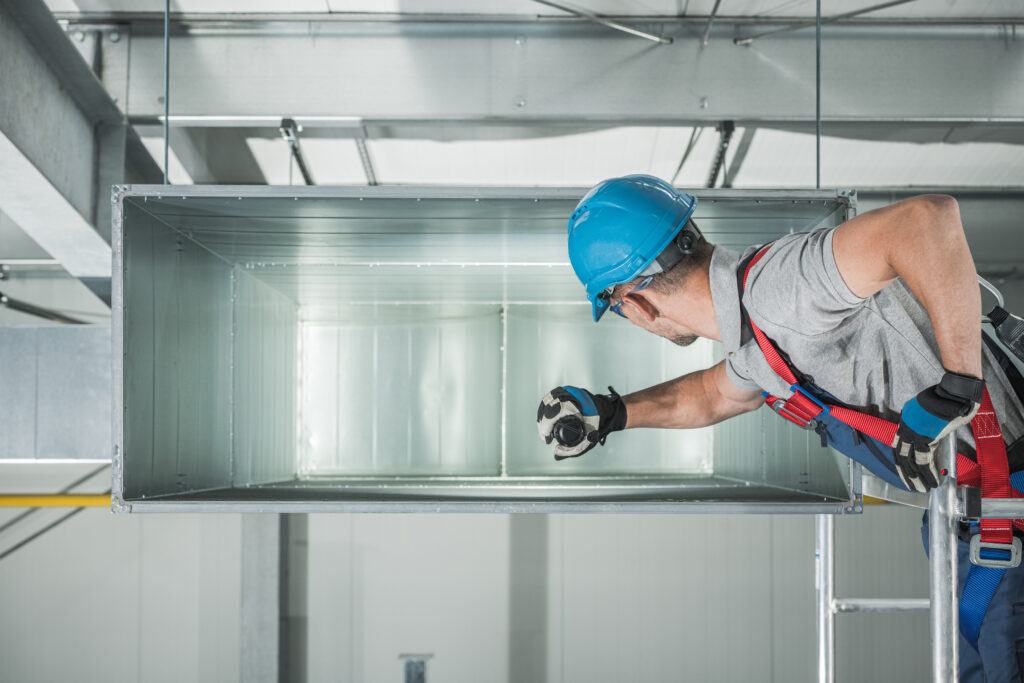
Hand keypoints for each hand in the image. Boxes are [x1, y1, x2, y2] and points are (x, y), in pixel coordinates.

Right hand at [536, 386, 627, 459]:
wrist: (607, 413)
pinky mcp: (567, 390)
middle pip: (546, 408)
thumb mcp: (586, 442)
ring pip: (547, 401)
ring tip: (545, 428)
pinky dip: (547, 408)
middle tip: (545, 435)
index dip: (545, 429)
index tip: (547, 439)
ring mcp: (567, 391)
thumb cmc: (598, 427)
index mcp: (573, 406)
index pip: (551, 416)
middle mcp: (569, 395)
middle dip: (543, 423)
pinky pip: (552, 398)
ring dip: (543, 415)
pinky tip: (547, 418)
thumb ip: (571, 451)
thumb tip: (555, 454)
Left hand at [893, 370, 983, 491]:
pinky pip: (924, 460)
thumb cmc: (947, 400)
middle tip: (911, 486)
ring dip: (917, 477)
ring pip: (911, 460)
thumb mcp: (928, 412)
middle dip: (906, 473)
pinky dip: (928, 473)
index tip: (905, 472)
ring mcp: (913, 432)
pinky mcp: (925, 437)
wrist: (954, 392)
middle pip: (901, 455)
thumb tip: (928, 441)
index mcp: (905, 420)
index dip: (902, 461)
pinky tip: (932, 481)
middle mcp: (905, 426)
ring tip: (923, 488)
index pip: (898, 445)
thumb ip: (924, 426)